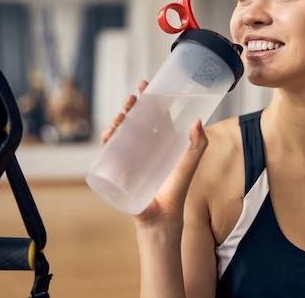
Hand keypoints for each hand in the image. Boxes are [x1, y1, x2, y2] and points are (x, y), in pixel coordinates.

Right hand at [100, 80, 207, 224]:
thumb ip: (197, 146)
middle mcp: (145, 146)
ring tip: (120, 117)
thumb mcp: (188, 166)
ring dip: (118, 121)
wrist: (160, 219)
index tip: (145, 85)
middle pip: (135, 120)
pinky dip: (107, 140)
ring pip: (121, 132)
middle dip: (131, 107)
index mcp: (161, 141)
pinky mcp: (119, 169)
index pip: (154, 114)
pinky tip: (109, 135)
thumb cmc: (176, 192)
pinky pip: (109, 151)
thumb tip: (198, 121)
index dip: (148, 99)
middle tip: (131, 99)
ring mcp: (131, 156)